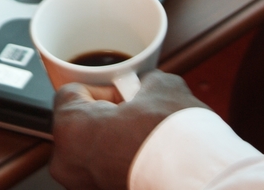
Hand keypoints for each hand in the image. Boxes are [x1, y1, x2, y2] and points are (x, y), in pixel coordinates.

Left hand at [50, 71, 209, 189]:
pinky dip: (121, 164)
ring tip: (144, 138)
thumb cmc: (173, 138)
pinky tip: (146, 158)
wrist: (196, 178)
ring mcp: (82, 186)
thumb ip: (143, 82)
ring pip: (92, 152)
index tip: (123, 93)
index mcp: (70, 128)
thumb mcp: (161, 87)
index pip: (70, 94)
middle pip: (79, 125)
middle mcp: (67, 162)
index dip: (102, 88)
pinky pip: (104, 172)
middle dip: (107, 117)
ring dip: (114, 142)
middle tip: (136, 114)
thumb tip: (146, 86)